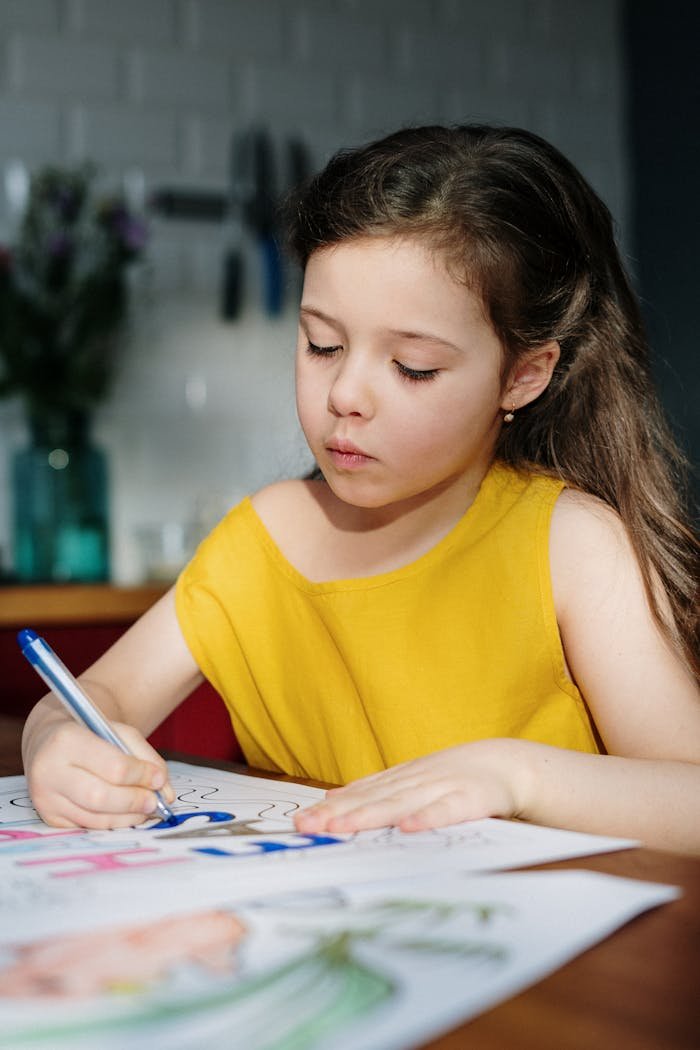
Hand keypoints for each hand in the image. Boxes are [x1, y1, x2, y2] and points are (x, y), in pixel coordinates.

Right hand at [23, 715, 174, 829]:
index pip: (113, 766)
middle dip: (133, 802)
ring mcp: (45, 797)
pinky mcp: (49, 816)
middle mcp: (49, 770)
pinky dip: (111, 822)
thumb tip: (166, 794)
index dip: (141, 776)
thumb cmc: (91, 734)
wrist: (49, 741)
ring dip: (126, 817)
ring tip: (144, 809)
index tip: (159, 778)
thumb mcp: (119, 732)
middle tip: (154, 803)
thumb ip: (146, 758)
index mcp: (67, 740)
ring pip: (93, 818)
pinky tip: (125, 815)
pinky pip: (87, 826)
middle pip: (100, 797)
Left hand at [294, 739, 532, 834]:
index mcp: (402, 778)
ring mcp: (443, 787)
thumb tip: (332, 798)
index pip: (361, 793)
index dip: (331, 807)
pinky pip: (448, 810)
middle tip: (307, 826)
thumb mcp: (413, 780)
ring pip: (401, 803)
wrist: (509, 765)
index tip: (301, 820)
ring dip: (370, 815)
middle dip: (338, 813)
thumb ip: (376, 790)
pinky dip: (429, 817)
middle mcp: (416, 780)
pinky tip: (409, 828)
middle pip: (373, 799)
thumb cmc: (457, 778)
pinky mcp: (472, 799)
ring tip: (340, 827)